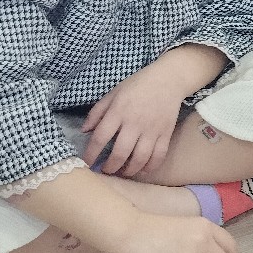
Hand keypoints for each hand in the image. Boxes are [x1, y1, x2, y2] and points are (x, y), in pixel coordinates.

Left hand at [83, 63, 185, 178]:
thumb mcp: (113, 93)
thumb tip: (84, 131)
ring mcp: (152, 130)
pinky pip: (158, 155)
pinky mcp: (166, 133)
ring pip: (140, 158)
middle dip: (110, 167)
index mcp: (118, 112)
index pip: (100, 137)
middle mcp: (134, 123)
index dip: (91, 153)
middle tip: (106, 170)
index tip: (86, 163)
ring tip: (122, 172)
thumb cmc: (137, 85)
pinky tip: (143, 170)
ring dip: (129, 170)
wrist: (168, 80)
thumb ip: (97, 112)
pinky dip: (150, 167)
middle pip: (120, 153)